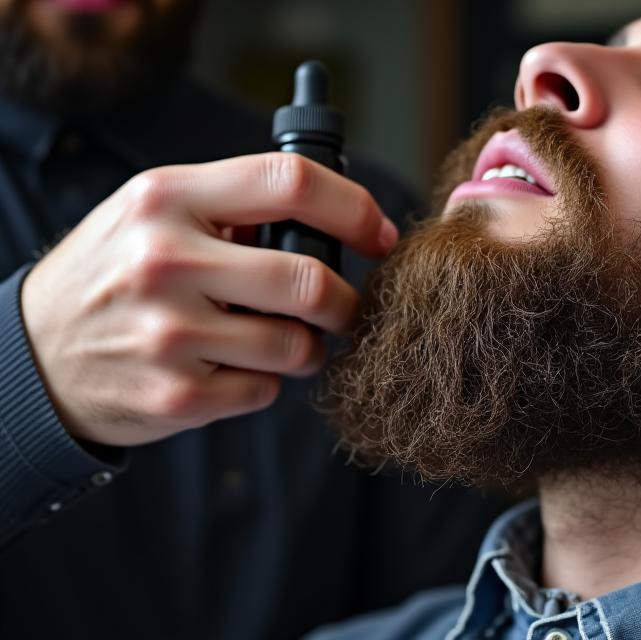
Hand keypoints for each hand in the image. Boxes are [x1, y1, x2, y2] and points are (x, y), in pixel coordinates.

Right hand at [21, 152, 397, 445]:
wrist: (34, 356)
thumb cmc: (114, 275)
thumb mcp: (151, 214)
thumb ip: (232, 206)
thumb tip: (333, 219)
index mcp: (167, 197)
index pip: (289, 182)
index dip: (353, 207)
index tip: (379, 233)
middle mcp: (165, 259)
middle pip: (308, 278)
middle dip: (345, 301)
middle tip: (344, 307)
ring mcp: (169, 332)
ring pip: (297, 345)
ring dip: (307, 348)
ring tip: (278, 340)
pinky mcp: (177, 394)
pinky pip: (266, 391)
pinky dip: (265, 383)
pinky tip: (229, 368)